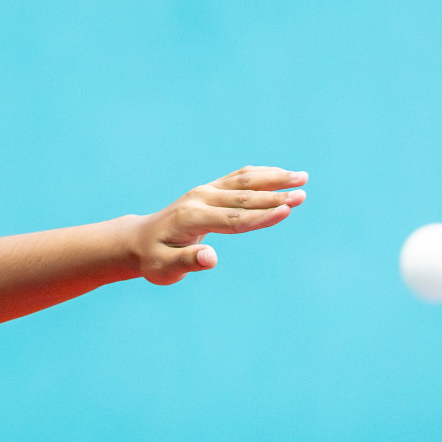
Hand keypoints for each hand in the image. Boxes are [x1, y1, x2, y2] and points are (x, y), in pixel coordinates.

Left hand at [130, 166, 307, 284]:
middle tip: (303, 194)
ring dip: (273, 179)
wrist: (138, 240)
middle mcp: (199, 199)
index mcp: (192, 218)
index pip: (233, 218)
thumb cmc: (153, 259)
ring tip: (302, 177)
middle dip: (274, 196)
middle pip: (243, 197)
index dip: (261, 216)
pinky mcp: (207, 190)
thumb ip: (187, 262)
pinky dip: (260, 174)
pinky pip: (237, 178)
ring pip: (243, 181)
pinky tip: (280, 174)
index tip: (287, 210)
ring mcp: (203, 192)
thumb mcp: (164, 268)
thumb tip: (209, 259)